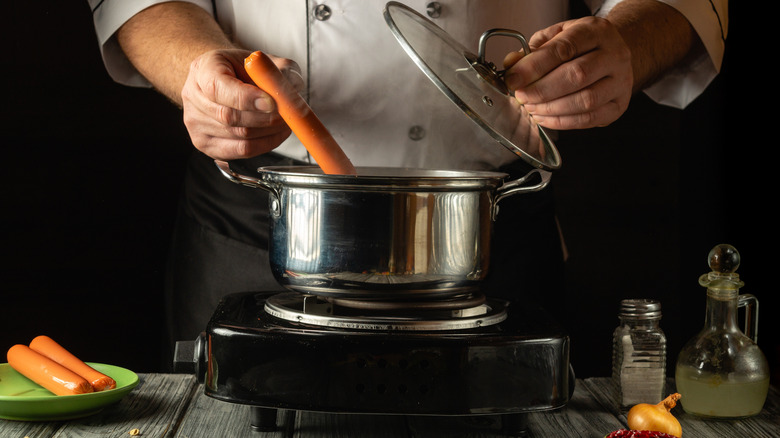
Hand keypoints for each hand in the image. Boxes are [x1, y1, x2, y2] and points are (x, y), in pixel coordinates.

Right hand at [181, 49, 303, 159]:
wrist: (224, 80)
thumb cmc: (242, 69)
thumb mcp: (262, 60)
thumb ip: (278, 69)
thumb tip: (290, 90)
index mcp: (202, 69)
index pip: (218, 88)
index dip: (247, 98)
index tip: (272, 102)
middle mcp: (193, 96)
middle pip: (229, 117)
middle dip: (265, 119)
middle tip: (286, 114)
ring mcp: (195, 123)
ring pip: (238, 136)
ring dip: (268, 132)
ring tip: (284, 121)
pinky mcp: (204, 144)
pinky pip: (240, 151)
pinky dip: (264, 144)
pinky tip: (275, 133)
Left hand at [503, 16, 632, 129]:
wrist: (613, 55)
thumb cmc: (581, 46)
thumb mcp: (556, 36)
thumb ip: (533, 49)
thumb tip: (511, 63)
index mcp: (596, 31)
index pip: (564, 48)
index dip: (535, 66)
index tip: (513, 78)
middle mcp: (614, 55)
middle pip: (577, 75)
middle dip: (542, 90)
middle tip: (521, 96)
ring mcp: (620, 82)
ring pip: (585, 100)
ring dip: (551, 108)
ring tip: (531, 107)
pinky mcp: (618, 105)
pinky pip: (589, 118)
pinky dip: (562, 122)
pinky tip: (545, 118)